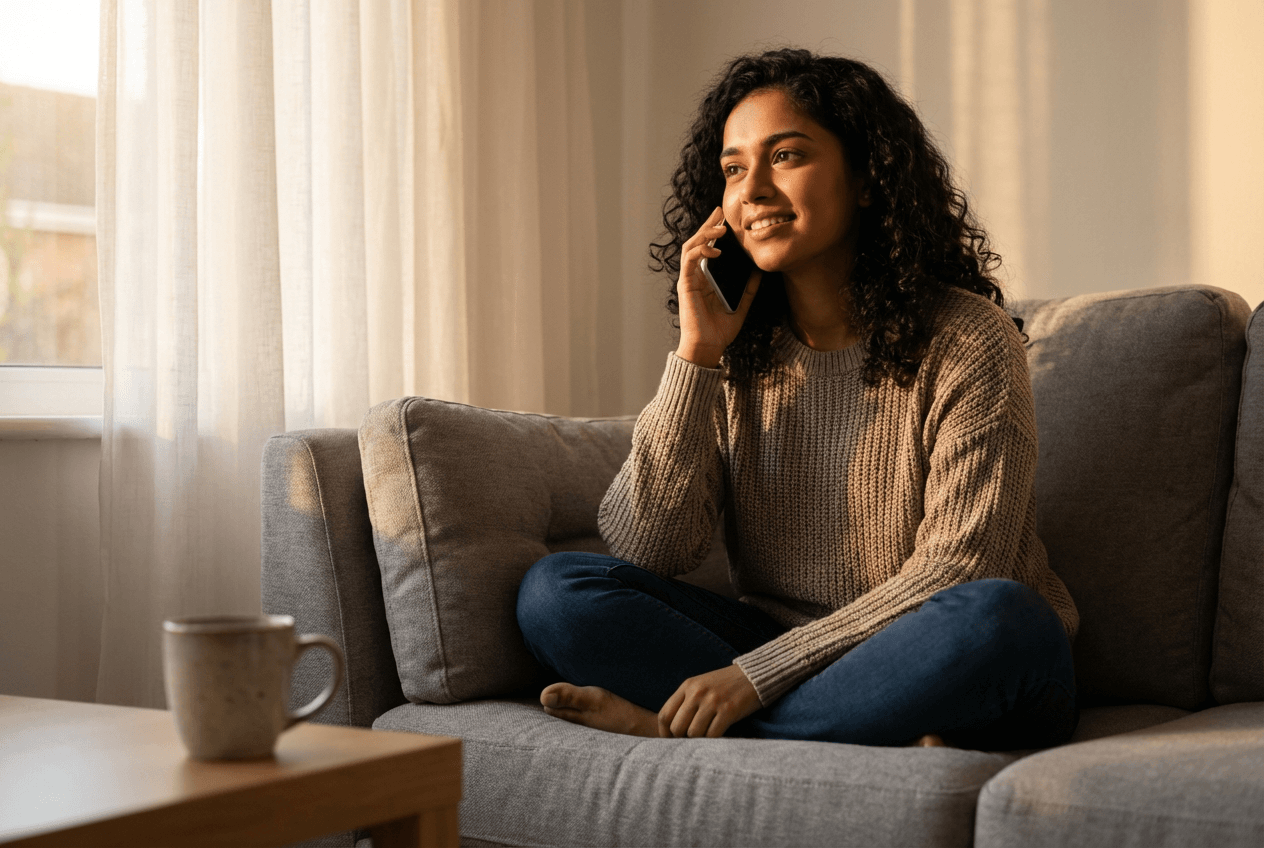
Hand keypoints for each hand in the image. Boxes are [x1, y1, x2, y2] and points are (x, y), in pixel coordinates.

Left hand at [658, 664, 761, 737]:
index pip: (665, 715)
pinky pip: (713, 735)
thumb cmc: (724, 685)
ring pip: (694, 733)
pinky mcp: (728, 710)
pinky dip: (713, 740)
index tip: (670, 740)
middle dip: (682, 738)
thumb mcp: (700, 686)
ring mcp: (713, 701)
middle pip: (677, 727)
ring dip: (699, 740)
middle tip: (690, 741)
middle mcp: (697, 693)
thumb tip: (671, 730)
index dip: (664, 733)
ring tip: (706, 736)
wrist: (752, 676)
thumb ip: (685, 703)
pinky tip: (718, 735)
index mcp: (687, 686)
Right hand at [675, 207, 762, 367]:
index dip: (714, 232)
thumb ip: (749, 289)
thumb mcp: (741, 305)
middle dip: (708, 225)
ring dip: (704, 234)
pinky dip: (700, 251)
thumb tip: (759, 271)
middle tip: (720, 212)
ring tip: (720, 228)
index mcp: (705, 278)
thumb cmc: (720, 330)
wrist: (708, 347)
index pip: (707, 248)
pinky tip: (715, 249)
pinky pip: (689, 260)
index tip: (725, 220)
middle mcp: (694, 275)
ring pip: (690, 246)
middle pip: (697, 242)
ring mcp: (688, 279)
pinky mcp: (685, 284)